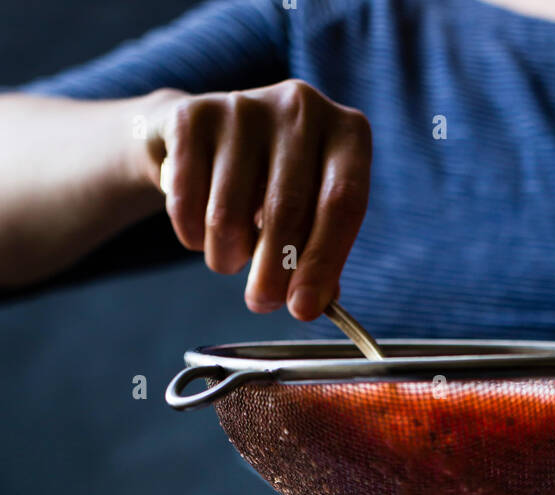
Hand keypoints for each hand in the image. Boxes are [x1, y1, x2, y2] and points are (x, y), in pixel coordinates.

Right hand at [142, 81, 370, 318]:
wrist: (201, 141)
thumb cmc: (270, 190)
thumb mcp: (310, 219)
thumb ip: (319, 262)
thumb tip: (312, 303)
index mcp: (347, 133)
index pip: (343, 203)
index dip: (323, 263)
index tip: (303, 309)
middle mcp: (302, 107)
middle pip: (287, 210)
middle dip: (271, 274)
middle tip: (261, 303)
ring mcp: (246, 105)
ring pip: (228, 215)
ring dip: (226, 257)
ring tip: (231, 255)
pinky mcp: (193, 114)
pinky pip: (187, 203)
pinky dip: (190, 236)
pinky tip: (199, 230)